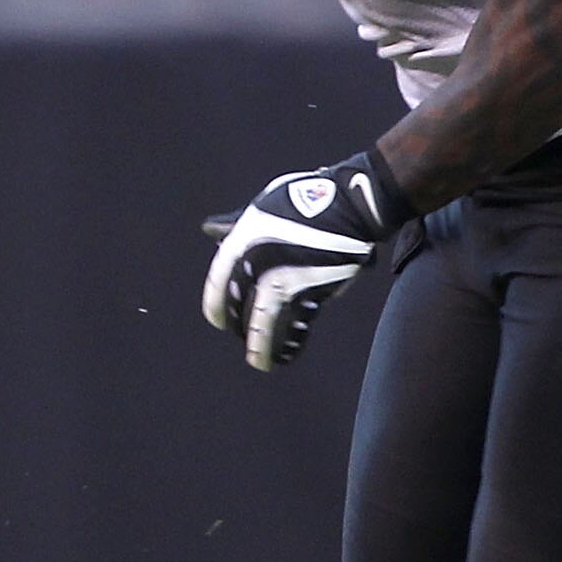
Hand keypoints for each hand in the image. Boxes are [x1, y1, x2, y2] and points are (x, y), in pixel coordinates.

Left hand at [201, 151, 403, 371]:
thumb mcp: (264, 205)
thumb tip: (209, 230)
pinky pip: (300, 323)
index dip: (215, 305)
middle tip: (240, 339)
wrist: (352, 204)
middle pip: (241, 306)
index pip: (219, 281)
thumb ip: (236, 224)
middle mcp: (262, 262)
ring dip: (262, 345)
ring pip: (268, 321)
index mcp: (244, 239)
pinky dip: (293, 341)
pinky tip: (288, 353)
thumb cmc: (307, 198)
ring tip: (259, 362)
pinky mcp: (316, 290)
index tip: (217, 321)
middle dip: (239, 327)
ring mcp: (289, 278)